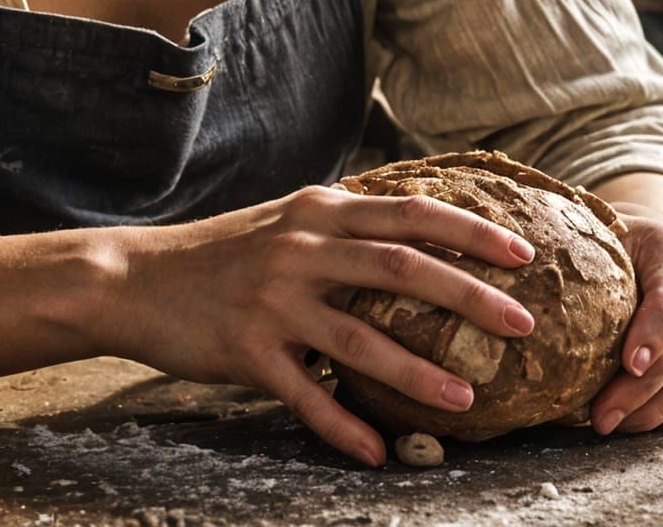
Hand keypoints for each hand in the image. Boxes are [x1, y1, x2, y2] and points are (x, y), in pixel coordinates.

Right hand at [105, 184, 537, 467]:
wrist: (136, 279)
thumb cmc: (221, 253)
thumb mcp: (284, 220)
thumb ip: (341, 222)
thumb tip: (410, 225)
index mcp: (317, 211)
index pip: (407, 212)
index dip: (469, 231)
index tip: (525, 253)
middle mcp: (299, 248)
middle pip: (398, 266)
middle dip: (468, 295)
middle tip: (523, 325)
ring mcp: (273, 300)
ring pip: (360, 338)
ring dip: (418, 372)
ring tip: (467, 400)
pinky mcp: (247, 350)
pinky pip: (306, 395)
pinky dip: (343, 426)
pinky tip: (376, 452)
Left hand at [589, 210, 662, 434]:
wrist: (638, 238)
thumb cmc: (603, 234)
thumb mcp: (590, 226)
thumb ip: (569, 241)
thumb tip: (515, 273)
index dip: (654, 334)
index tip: (628, 364)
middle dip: (647, 390)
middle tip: (603, 415)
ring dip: (656, 410)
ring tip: (609, 424)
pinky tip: (628, 422)